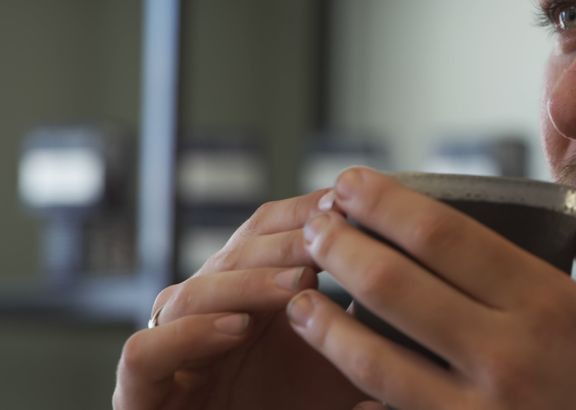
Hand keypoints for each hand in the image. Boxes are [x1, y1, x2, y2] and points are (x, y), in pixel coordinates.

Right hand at [113, 190, 371, 408]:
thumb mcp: (346, 372)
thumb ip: (367, 329)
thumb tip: (418, 276)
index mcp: (250, 299)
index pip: (266, 232)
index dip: (304, 212)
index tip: (350, 203)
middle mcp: (206, 315)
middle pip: (232, 254)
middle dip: (283, 240)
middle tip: (330, 235)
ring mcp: (170, 353)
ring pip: (190, 294)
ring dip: (245, 283)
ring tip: (298, 283)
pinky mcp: (139, 395)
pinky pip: (145, 352)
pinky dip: (187, 335)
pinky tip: (235, 327)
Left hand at [286, 168, 575, 409]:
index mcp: (552, 305)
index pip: (445, 237)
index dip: (385, 205)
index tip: (351, 183)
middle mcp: (509, 355)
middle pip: (397, 286)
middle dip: (341, 247)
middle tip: (313, 225)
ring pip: (376, 361)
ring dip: (325, 324)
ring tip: (298, 298)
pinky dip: (356, 400)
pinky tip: (335, 379)